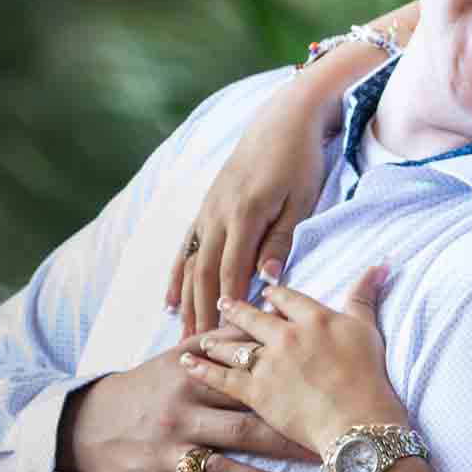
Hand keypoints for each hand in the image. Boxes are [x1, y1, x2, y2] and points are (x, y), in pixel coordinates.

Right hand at [60, 340, 321, 471]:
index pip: (248, 387)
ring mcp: (167, 454)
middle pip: (244, 430)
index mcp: (192, 381)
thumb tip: (270, 312)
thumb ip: (222, 340)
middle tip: (329, 452)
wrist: (86, 426)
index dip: (289, 394)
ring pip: (224, 471)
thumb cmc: (148, 389)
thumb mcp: (177, 357)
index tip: (327, 404)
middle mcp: (182, 417)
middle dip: (288, 443)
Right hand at [166, 83, 337, 336]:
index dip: (226, 309)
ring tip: (182, 336)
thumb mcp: (300, 202)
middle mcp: (217, 214)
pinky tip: (170, 301)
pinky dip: (177, 276)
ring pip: (192, 264)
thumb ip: (281, 241)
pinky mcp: (205, 206)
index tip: (224, 342)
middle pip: (205, 274)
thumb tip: (266, 281)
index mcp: (244, 215)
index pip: (232, 272)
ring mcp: (207, 210)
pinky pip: (186, 247)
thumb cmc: (299, 160)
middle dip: (200, 315)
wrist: (282, 119)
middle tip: (196, 352)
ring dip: (186, 302)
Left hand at [179, 268, 404, 458]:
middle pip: (253, 317)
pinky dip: (202, 369)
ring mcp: (268, 363)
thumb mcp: (368, 329)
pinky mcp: (255, 392)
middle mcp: (286, 335)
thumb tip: (379, 264)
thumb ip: (365, 296)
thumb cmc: (369, 377)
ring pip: (234, 346)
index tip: (264, 293)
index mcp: (313, 318)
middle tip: (222, 303)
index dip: (274, 295)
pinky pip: (222, 377)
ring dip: (215, 340)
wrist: (358, 421)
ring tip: (201, 336)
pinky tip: (187, 362)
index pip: (287, 298)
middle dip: (236, 310)